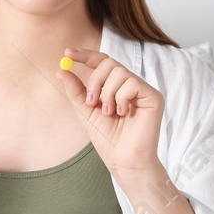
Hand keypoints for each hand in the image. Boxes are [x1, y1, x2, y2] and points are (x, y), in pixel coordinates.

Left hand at [57, 45, 164, 176]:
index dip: (85, 55)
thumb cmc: (108, 140)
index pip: (102, 62)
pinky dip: (121, 98)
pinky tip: (123, 113)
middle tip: (90, 101)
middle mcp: (130, 85)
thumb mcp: (86, 112)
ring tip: (109, 113)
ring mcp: (143, 90)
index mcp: (116, 87)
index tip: (67, 53)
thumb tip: (60, 70)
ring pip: (120, 72)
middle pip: (109, 63)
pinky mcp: (153, 97)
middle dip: (95, 81)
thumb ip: (76, 91)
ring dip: (108, 93)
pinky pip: (132, 83)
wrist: (123, 161)